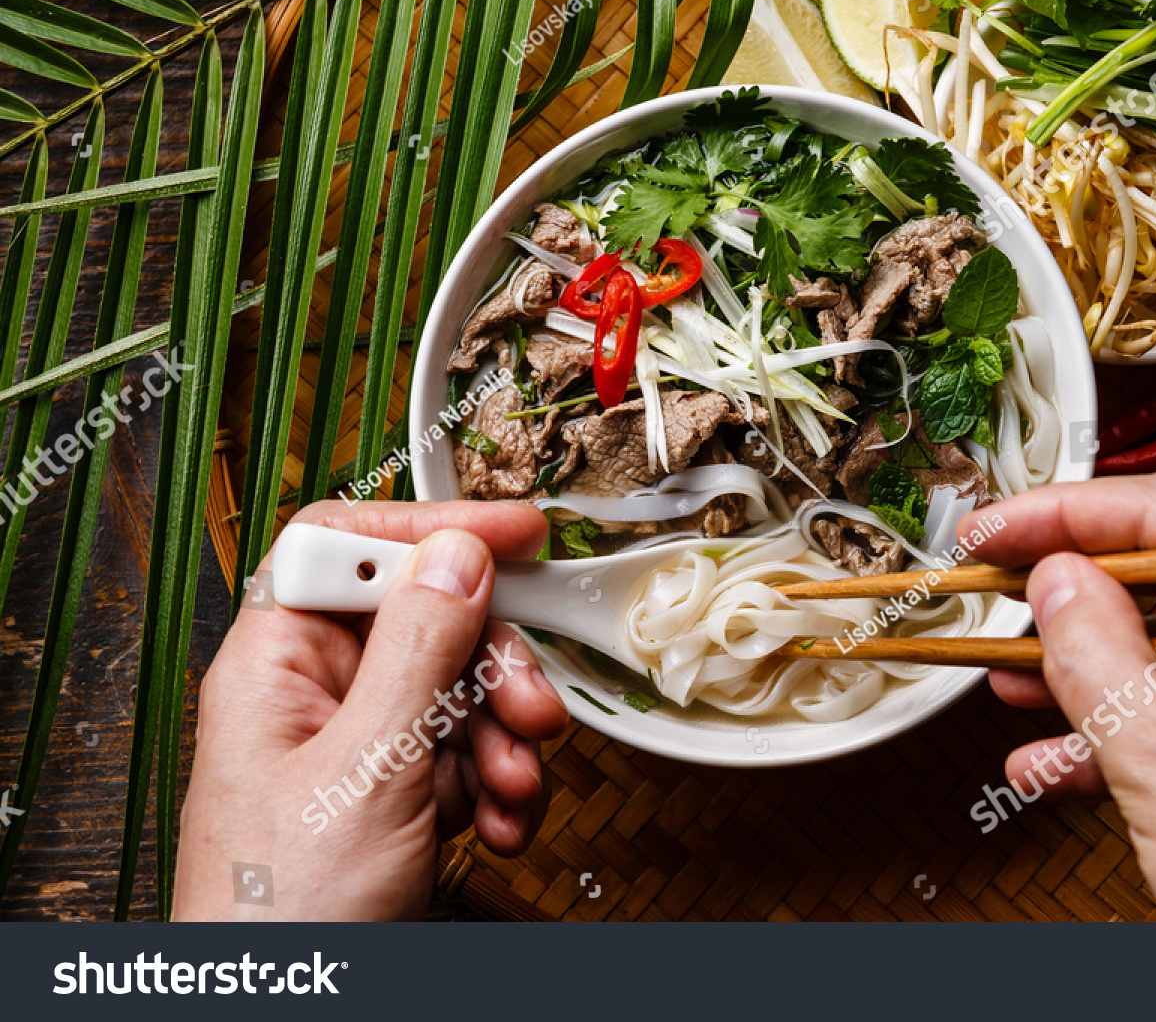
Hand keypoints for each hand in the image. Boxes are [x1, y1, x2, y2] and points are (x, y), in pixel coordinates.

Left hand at [174, 500, 569, 920]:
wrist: (281, 1021)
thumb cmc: (284, 917)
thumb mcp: (368, 770)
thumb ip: (419, 652)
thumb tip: (457, 555)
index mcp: (278, 664)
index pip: (351, 546)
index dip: (433, 528)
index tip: (515, 533)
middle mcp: (315, 696)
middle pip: (427, 624)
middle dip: (492, 669)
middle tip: (531, 710)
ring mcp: (354, 749)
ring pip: (456, 695)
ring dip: (503, 741)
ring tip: (511, 791)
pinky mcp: (389, 797)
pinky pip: (462, 756)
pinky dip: (495, 787)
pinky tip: (499, 824)